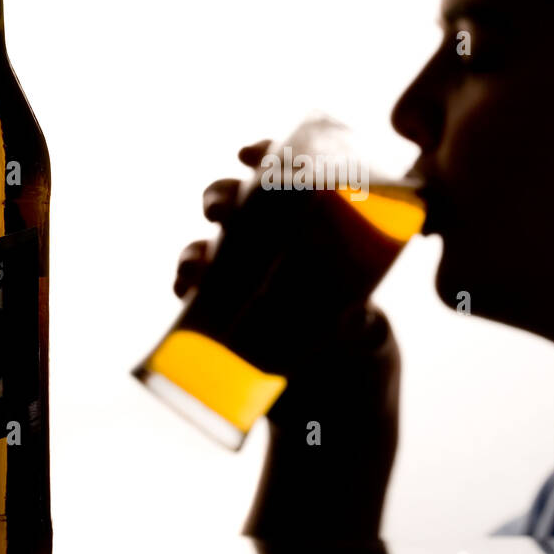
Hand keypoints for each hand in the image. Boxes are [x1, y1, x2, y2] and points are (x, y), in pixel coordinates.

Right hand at [173, 140, 400, 542]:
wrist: (333, 400)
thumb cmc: (359, 347)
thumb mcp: (368, 330)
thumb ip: (364, 324)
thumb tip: (358, 318)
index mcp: (314, 229)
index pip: (287, 175)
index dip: (265, 155)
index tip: (252, 153)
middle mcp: (273, 244)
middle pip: (238, 203)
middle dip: (221, 196)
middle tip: (223, 211)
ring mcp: (244, 276)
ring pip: (210, 245)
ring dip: (196, 246)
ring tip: (197, 265)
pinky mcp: (222, 311)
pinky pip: (194, 289)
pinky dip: (185, 283)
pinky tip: (185, 289)